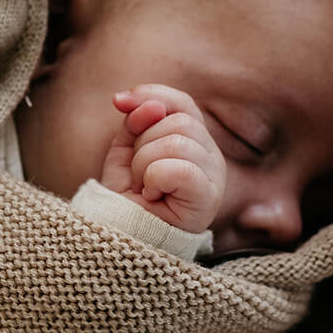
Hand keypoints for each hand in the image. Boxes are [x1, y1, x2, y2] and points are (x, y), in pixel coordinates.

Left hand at [99, 84, 225, 233]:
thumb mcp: (125, 151)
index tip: (118, 102)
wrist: (122, 237)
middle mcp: (212, 158)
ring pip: (176, 142)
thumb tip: (145, 102)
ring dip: (143, 164)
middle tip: (136, 174)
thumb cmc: (128, 198)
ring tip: (143, 187)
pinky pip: (179, 168)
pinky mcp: (208, 198)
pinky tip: (153, 195)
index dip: (151, 95)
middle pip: (178, 121)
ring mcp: (214, 179)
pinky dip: (154, 179)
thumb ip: (135, 121)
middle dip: (142, 144)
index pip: (182, 103)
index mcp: (196, 143)